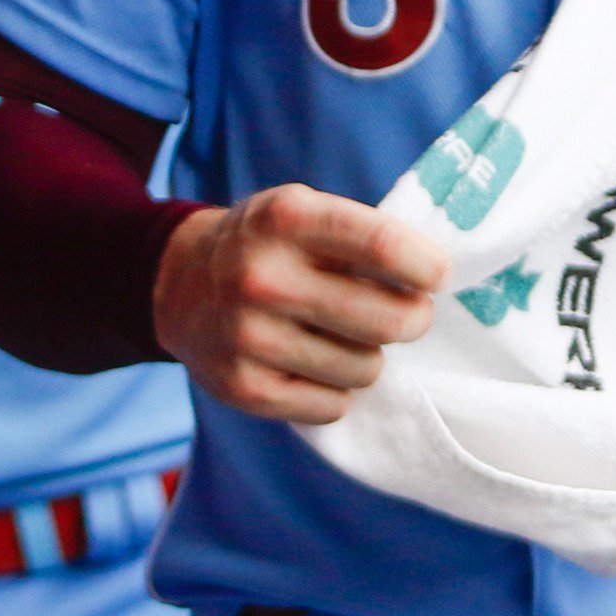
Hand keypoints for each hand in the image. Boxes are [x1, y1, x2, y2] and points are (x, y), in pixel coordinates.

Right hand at [153, 187, 447, 424]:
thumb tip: (437, 279)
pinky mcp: (242, 387)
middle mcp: (263, 277)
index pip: (383, 247)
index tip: (438, 275)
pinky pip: (332, 404)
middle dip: (413, 318)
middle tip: (407, 313)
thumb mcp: (302, 210)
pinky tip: (313, 364)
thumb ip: (362, 235)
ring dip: (368, 356)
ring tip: (343, 336)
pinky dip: (336, 390)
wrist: (178, 283)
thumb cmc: (268, 245)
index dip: (427, 267)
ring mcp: (248, 336)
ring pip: (366, 368)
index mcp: (287, 218)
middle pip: (389, 319)